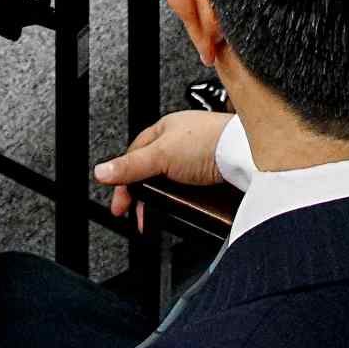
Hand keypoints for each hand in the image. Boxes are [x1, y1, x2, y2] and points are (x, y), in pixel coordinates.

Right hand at [93, 107, 232, 215]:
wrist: (247, 154)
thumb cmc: (210, 142)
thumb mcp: (161, 156)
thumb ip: (131, 166)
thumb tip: (102, 171)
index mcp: (165, 131)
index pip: (135, 156)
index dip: (125, 181)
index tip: (121, 205)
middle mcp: (182, 144)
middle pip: (153, 173)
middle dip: (144, 196)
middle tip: (139, 216)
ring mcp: (198, 160)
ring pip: (173, 186)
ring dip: (165, 202)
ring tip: (160, 217)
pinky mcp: (213, 176)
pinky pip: (193, 194)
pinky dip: (187, 204)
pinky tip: (185, 211)